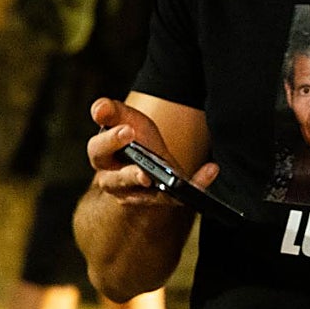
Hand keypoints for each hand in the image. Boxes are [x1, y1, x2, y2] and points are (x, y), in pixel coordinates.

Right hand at [87, 97, 218, 203]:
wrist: (149, 163)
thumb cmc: (134, 140)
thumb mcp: (126, 119)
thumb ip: (113, 111)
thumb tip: (100, 108)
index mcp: (104, 156)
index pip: (98, 149)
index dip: (111, 140)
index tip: (129, 130)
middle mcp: (113, 180)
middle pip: (114, 181)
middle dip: (129, 175)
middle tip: (144, 171)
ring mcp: (135, 194)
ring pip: (141, 196)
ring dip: (155, 189)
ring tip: (160, 180)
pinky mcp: (159, 200)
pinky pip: (176, 196)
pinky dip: (196, 183)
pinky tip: (211, 170)